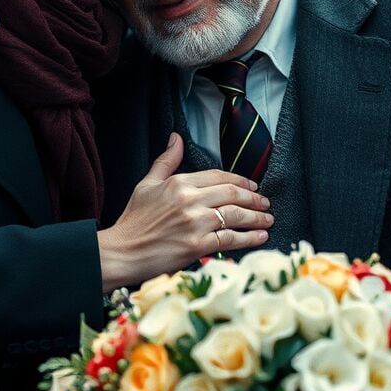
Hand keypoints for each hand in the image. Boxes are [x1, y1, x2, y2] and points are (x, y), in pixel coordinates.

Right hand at [97, 133, 272, 290]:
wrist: (122, 252)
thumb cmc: (133, 221)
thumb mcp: (146, 184)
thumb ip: (165, 161)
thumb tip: (176, 137)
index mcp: (178, 183)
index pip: (218, 176)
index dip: (240, 180)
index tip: (252, 186)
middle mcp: (189, 201)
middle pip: (232, 193)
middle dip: (254, 198)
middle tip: (265, 202)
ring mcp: (194, 223)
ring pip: (236, 215)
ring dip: (257, 217)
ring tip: (268, 219)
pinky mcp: (196, 246)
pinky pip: (230, 239)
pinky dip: (249, 238)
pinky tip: (260, 237)